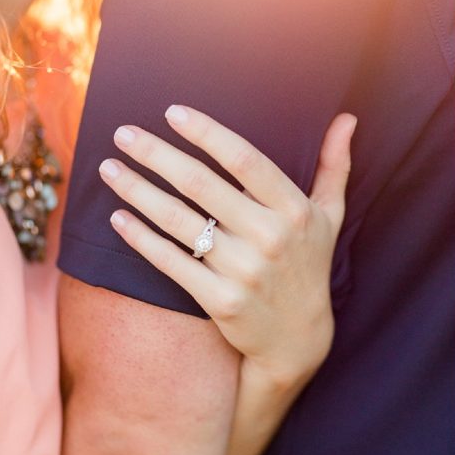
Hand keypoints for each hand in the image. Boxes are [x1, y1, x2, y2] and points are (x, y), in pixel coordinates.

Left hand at [99, 105, 355, 386]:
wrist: (298, 341)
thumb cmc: (308, 267)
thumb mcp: (329, 218)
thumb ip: (334, 167)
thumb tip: (347, 119)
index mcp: (293, 209)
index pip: (243, 159)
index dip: (206, 133)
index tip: (171, 112)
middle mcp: (270, 237)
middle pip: (200, 184)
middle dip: (155, 154)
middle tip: (122, 133)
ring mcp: (243, 271)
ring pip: (178, 221)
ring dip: (137, 191)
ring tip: (107, 169)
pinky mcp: (219, 301)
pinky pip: (170, 262)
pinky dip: (140, 238)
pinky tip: (116, 217)